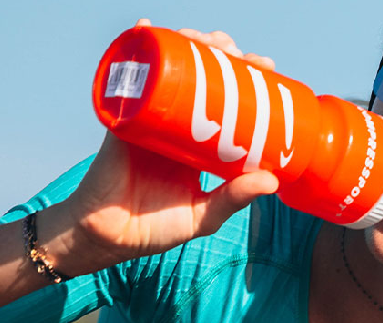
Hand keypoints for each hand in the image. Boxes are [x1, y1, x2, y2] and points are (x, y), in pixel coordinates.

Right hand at [55, 19, 279, 272]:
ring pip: (169, 66)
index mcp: (197, 141)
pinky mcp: (123, 115)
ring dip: (188, 42)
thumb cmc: (156, 229)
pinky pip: (127, 76)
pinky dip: (135, 48)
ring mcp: (148, 115)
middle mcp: (175, 122)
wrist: (110, 236)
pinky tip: (148, 27)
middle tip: (239, 55)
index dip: (245, 79)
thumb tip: (273, 180)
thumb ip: (234, 199)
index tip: (265, 69)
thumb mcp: (202, 215)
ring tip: (207, 39)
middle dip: (221, 53)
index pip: (225, 99)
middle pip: (200, 73)